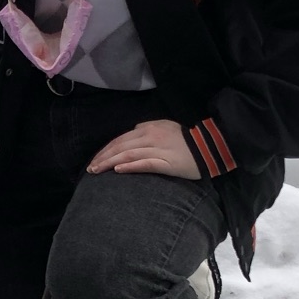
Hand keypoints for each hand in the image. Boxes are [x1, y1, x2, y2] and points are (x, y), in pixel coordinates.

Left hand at [87, 119, 201, 178]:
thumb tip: (133, 131)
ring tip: (97, 171)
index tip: (95, 160)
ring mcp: (158, 149)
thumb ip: (147, 128)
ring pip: (128, 155)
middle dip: (103, 157)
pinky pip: (144, 163)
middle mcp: (150, 136)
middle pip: (120, 147)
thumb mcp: (164, 127)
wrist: (208, 147)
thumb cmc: (185, 140)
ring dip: (109, 163)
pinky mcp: (166, 162)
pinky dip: (129, 166)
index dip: (105, 150)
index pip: (120, 139)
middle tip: (91, 169)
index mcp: (148, 128)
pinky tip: (118, 170)